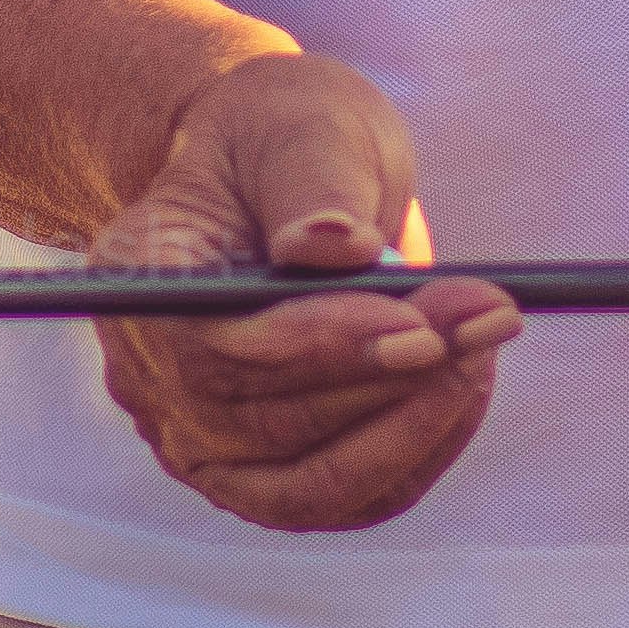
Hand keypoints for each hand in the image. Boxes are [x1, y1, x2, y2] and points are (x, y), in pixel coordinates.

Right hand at [88, 53, 514, 533]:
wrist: (276, 179)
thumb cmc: (285, 143)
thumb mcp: (298, 128)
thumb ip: (313, 185)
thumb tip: (337, 248)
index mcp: (137, 281)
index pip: (217, 350)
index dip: (321, 347)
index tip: (420, 327)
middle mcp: (150, 380)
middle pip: (271, 423)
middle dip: (394, 377)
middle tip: (491, 317)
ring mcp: (200, 443)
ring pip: (315, 482)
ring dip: (415, 422)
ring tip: (485, 338)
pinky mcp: (263, 479)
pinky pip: (349, 499)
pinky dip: (417, 451)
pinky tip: (465, 385)